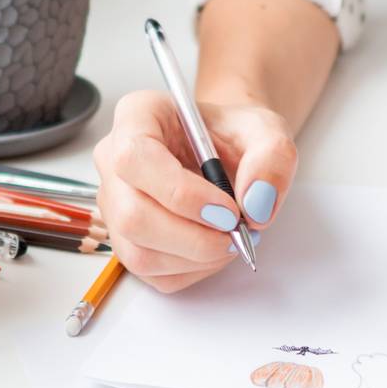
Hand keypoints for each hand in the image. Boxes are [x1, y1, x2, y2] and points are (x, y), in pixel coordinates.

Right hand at [93, 91, 296, 291]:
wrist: (227, 152)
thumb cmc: (233, 135)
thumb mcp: (266, 130)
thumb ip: (272, 157)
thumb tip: (256, 204)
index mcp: (138, 115)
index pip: (134, 157)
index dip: (180, 192)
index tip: (227, 208)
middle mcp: (114, 159)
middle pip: (132, 215)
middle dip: (192, 236)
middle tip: (237, 230)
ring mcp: (115, 203)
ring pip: (139, 251)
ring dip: (196, 256)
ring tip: (232, 236)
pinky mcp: (126, 239)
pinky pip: (152, 272)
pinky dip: (192, 269)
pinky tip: (215, 246)